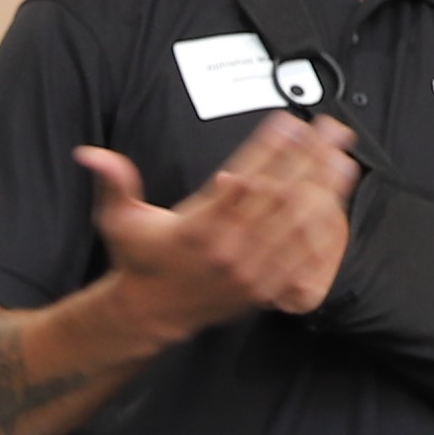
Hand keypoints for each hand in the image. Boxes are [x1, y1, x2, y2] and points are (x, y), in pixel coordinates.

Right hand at [81, 112, 358, 327]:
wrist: (151, 314)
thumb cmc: (139, 261)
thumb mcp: (119, 219)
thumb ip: (113, 182)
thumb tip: (89, 153)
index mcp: (197, 227)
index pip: (243, 178)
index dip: (269, 147)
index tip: (288, 120)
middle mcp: (227, 249)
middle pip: (279, 195)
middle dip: (309, 158)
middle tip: (331, 128)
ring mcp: (250, 271)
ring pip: (296, 224)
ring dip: (324, 189)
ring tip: (344, 159)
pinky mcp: (264, 288)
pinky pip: (300, 258)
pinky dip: (321, 231)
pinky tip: (336, 206)